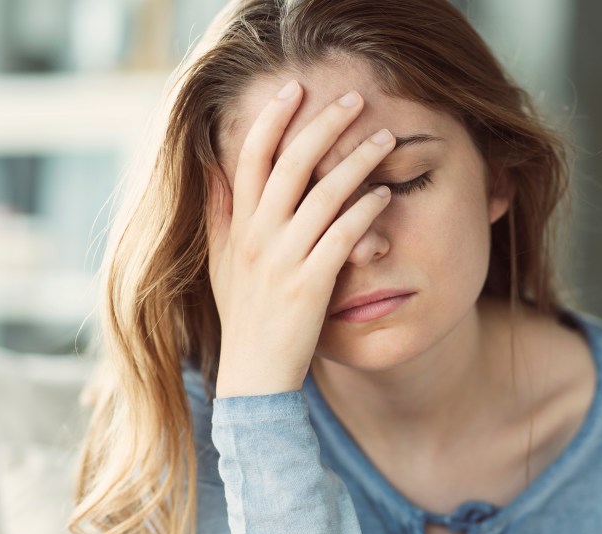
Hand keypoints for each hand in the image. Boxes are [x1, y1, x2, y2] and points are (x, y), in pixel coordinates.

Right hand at [209, 81, 395, 397]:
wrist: (254, 377)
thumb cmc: (244, 317)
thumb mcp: (222, 264)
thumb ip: (220, 215)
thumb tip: (217, 168)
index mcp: (237, 227)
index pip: (250, 158)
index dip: (271, 119)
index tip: (294, 89)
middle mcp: (258, 238)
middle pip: (291, 164)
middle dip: (324, 125)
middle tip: (355, 99)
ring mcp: (284, 261)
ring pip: (323, 196)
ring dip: (357, 161)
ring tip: (384, 137)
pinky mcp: (311, 285)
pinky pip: (343, 236)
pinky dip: (365, 210)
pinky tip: (384, 193)